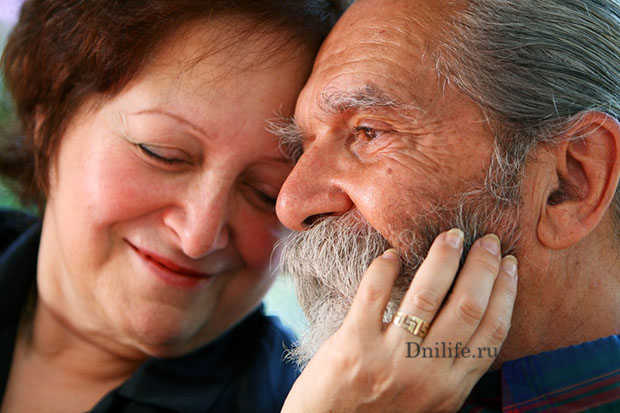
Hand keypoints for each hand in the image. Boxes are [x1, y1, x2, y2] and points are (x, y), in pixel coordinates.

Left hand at [282, 229, 517, 412]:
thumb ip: (449, 365)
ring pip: (427, 296)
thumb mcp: (430, 399)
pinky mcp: (353, 345)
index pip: (492, 331)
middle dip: (481, 267)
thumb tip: (473, 313)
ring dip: (443, 259)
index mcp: (452, 386)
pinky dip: (385, 268)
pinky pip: (375, 294)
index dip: (504, 291)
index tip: (507, 263)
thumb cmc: (380, 412)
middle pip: (467, 307)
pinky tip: (393, 253)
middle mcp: (427, 373)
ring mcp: (390, 359)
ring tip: (451, 236)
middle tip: (484, 239)